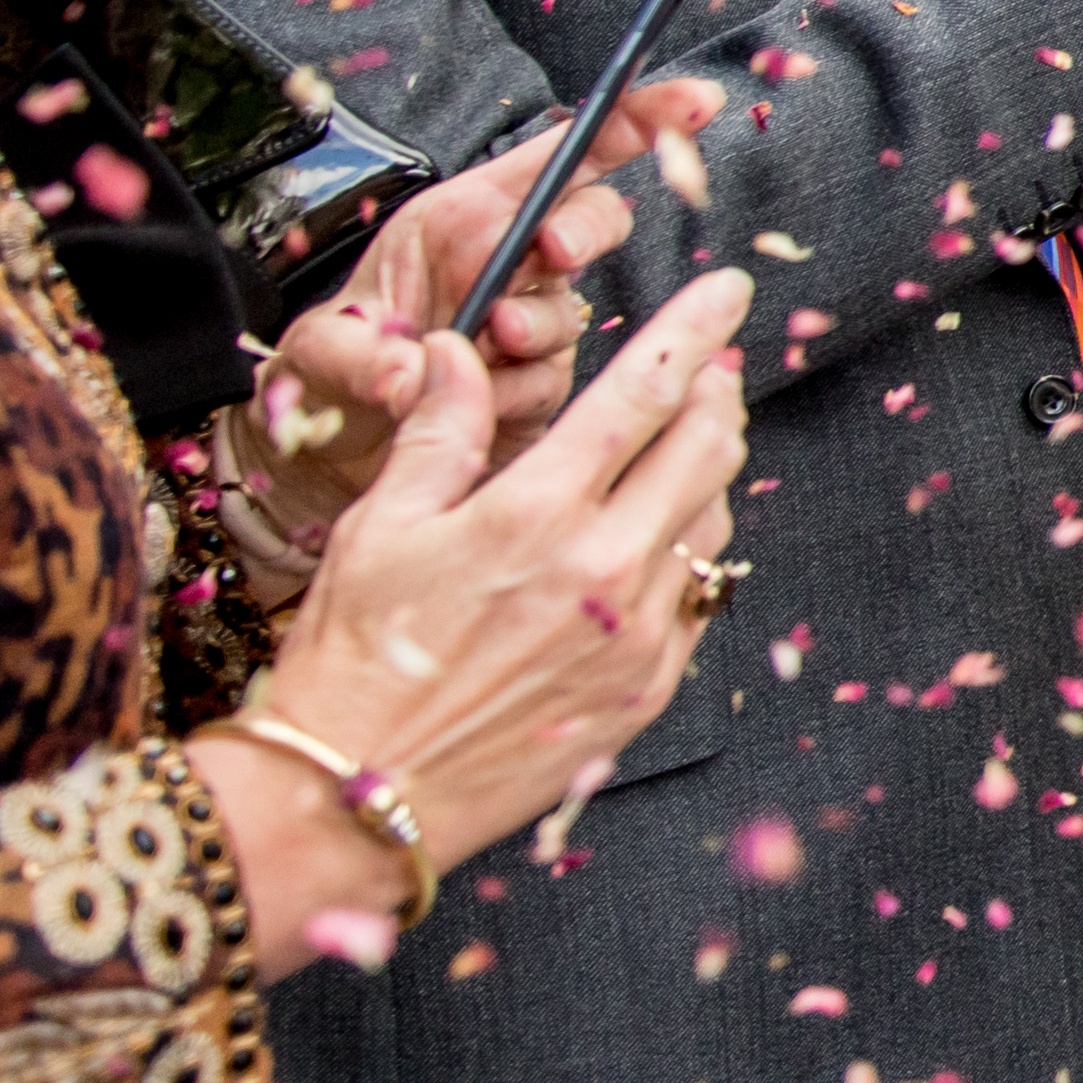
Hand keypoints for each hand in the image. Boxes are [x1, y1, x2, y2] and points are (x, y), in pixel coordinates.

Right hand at [208, 268, 755, 965]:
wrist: (355, 792)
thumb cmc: (352, 658)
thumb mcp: (381, 526)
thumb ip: (438, 429)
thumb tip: (460, 351)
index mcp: (538, 513)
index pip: (645, 391)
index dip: (696, 329)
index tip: (730, 289)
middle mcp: (605, 569)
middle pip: (708, 447)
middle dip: (717, 394)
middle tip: (710, 370)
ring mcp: (637, 633)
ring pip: (711, 519)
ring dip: (707, 470)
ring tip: (682, 446)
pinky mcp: (647, 687)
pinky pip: (697, 596)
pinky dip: (687, 552)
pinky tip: (657, 540)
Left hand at [226, 78, 730, 580]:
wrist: (337, 450)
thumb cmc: (332, 376)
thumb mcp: (320, 352)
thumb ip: (360, 355)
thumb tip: (407, 370)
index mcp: (459, 219)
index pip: (561, 155)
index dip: (634, 121)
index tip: (693, 103)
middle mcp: (505, 261)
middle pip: (590, 219)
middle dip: (581, 230)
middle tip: (549, 251)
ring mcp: (532, 321)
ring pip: (570, 311)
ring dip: (534, 330)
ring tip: (480, 349)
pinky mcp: (542, 380)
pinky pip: (553, 381)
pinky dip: (517, 394)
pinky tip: (474, 401)